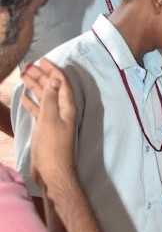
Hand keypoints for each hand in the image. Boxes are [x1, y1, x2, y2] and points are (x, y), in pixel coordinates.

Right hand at [20, 59, 76, 186]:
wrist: (52, 171)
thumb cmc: (52, 146)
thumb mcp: (50, 120)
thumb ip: (51, 99)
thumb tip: (54, 79)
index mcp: (67, 107)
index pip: (62, 83)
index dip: (52, 70)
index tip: (41, 60)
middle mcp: (63, 111)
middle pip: (52, 88)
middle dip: (41, 76)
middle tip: (27, 66)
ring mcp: (54, 119)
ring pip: (45, 98)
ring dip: (35, 86)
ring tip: (23, 76)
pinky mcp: (46, 128)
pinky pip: (40, 110)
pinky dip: (32, 103)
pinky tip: (24, 97)